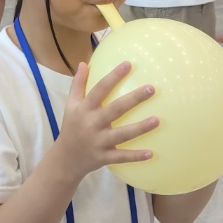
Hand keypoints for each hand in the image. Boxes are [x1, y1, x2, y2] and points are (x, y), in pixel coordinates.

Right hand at [54, 62, 159, 179]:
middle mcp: (92, 124)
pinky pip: (121, 157)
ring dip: (140, 128)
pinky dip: (135, 156)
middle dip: (133, 99)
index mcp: (84, 109)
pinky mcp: (104, 157)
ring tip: (157, 120)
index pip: (99, 89)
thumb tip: (84, 64)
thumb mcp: (70, 105)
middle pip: (115, 109)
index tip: (128, 64)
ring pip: (122, 134)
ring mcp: (99, 142)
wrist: (66, 158)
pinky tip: (150, 153)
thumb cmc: (71, 127)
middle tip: (151, 88)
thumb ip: (77, 85)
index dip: (113, 76)